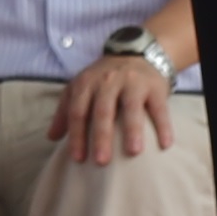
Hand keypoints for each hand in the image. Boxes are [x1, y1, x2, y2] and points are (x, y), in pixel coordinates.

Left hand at [54, 49, 179, 168]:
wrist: (136, 53)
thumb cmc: (104, 78)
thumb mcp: (80, 87)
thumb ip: (65, 111)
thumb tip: (51, 138)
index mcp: (87, 83)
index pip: (78, 111)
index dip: (77, 135)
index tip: (78, 159)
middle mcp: (108, 81)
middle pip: (103, 110)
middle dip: (101, 136)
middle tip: (101, 162)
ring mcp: (132, 82)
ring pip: (131, 107)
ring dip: (132, 130)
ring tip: (133, 152)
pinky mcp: (154, 87)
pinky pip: (159, 108)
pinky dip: (163, 126)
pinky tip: (165, 144)